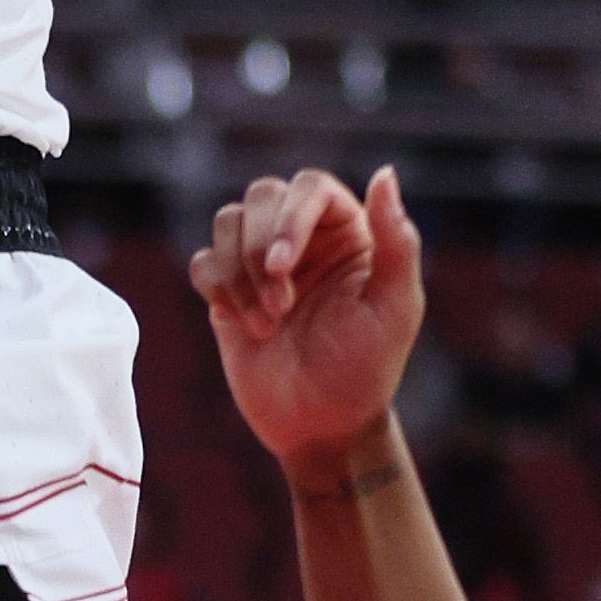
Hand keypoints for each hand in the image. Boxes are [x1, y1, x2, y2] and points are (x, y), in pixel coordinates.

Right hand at [190, 166, 425, 470]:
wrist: (320, 427)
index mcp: (348, 232)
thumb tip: (386, 173)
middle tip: (281, 308)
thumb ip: (397, 241)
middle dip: (261, 251)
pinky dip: (218, 288)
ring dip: (240, 273)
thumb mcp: (394, 309)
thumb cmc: (365, 370)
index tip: (283, 267)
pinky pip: (203, 260)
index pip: (310, 187)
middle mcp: (304, 236)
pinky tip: (243, 325)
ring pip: (228, 221)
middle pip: (263, 195)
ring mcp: (261, 261)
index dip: (291, 217)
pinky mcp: (227, 289)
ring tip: (267, 323)